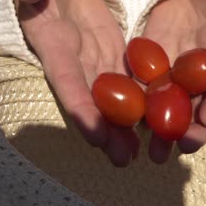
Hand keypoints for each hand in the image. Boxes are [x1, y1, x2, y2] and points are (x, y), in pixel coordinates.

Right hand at [15, 0, 138, 166]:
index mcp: (54, 46)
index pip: (67, 82)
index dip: (80, 109)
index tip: (95, 136)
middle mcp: (76, 63)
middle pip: (92, 101)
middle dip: (108, 132)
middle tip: (122, 159)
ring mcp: (97, 62)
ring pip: (112, 98)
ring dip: (125, 126)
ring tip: (138, 152)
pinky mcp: (115, 56)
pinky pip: (128, 80)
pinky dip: (140, 101)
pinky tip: (152, 121)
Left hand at [143, 0, 205, 162]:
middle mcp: (203, 66)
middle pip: (199, 103)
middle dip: (192, 128)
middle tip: (181, 146)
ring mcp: (176, 64)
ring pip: (171, 102)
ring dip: (163, 128)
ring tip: (155, 151)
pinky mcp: (151, 57)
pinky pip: (144, 82)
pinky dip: (139, 103)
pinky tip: (130, 122)